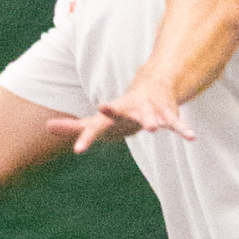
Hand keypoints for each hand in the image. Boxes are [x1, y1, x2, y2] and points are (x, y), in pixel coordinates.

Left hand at [47, 74, 194, 152]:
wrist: (151, 88)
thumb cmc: (118, 111)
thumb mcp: (96, 121)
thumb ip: (73, 126)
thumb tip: (46, 127)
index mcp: (110, 114)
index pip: (94, 126)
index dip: (85, 137)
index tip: (78, 149)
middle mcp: (128, 110)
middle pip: (120, 113)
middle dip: (114, 113)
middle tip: (104, 111)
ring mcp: (148, 110)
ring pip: (149, 116)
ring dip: (150, 121)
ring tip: (152, 129)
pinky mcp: (166, 114)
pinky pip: (175, 123)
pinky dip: (183, 130)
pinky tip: (191, 138)